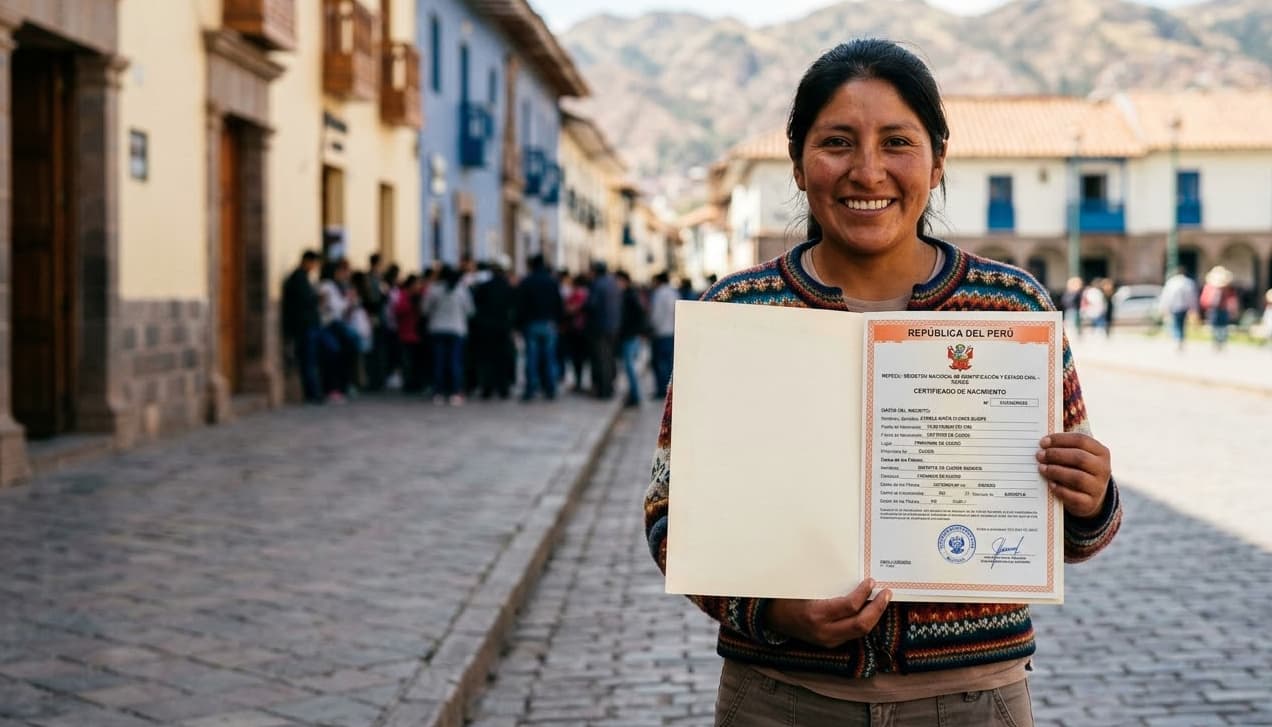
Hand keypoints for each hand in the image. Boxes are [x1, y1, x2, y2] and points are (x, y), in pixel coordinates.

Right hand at [766, 579, 890, 647]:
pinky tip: (869, 611)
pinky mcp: (830, 643)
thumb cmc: (788, 598)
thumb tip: (853, 576)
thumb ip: (829, 586)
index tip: (871, 582)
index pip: (850, 606)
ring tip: (882, 601)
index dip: (864, 593)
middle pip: (861, 624)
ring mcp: (828, 640)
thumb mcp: (805, 588)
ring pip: (860, 632)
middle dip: (877, 608)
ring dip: (874, 616)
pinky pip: (853, 634)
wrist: (773, 618)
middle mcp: (824, 631)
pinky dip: (864, 621)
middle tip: (886, 593)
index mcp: (816, 614)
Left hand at [1037, 432, 1111, 517]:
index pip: (1082, 440)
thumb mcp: (1078, 456)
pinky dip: (1060, 490)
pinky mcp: (1090, 503)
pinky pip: (1074, 496)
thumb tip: (1045, 440)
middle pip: (1080, 458)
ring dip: (1056, 471)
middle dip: (1056, 455)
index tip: (1043, 442)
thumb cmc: (1078, 470)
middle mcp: (1103, 469)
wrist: (1090, 497)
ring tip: (1042, 468)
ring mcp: (1098, 487)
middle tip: (1039, 455)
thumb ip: (1065, 446)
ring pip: (1077, 477)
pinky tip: (1050, 484)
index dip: (1060, 440)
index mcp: (1101, 452)